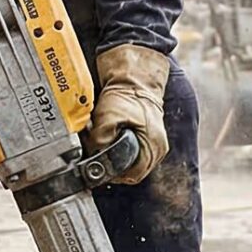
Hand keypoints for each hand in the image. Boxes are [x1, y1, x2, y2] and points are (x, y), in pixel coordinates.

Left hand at [85, 45, 170, 184]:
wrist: (135, 76)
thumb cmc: (127, 94)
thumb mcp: (108, 118)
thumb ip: (100, 141)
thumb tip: (93, 157)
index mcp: (153, 146)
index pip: (132, 175)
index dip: (114, 174)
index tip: (99, 168)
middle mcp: (158, 148)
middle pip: (133, 170)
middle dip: (115, 165)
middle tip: (100, 156)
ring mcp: (156, 142)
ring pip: (134, 161)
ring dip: (119, 157)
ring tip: (106, 145)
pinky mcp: (150, 136)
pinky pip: (136, 151)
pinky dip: (123, 148)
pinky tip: (114, 138)